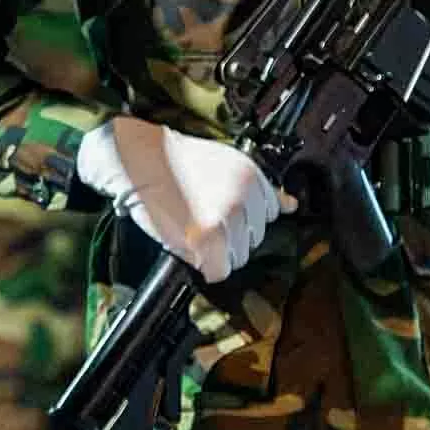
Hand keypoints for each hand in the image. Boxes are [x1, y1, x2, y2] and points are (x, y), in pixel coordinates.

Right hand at [75, 117, 281, 283]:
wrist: (138, 158)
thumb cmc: (176, 160)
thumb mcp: (226, 162)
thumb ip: (259, 187)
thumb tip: (291, 206)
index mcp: (253, 178)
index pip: (268, 214)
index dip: (244, 217)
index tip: (224, 213)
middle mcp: (244, 198)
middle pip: (253, 239)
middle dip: (231, 236)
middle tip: (203, 220)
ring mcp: (225, 220)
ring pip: (238, 257)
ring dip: (218, 252)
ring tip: (193, 231)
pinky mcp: (205, 240)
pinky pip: (219, 271)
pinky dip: (205, 266)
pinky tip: (190, 248)